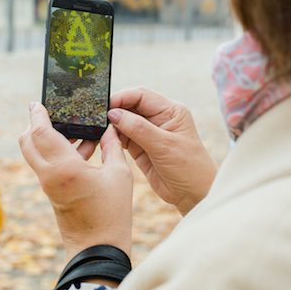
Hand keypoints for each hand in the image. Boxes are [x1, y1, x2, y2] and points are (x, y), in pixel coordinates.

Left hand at [19, 103, 133, 259]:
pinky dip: (56, 152)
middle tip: (51, 113)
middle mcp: (49, 174)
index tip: (37, 102)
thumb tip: (109, 128)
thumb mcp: (120, 175)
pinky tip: (83, 150)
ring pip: (34, 153)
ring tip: (77, 132)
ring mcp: (47, 184)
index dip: (37, 114)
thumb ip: (112, 146)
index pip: (40, 132)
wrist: (97, 249)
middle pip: (27, 141)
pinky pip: (46, 165)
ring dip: (48, 138)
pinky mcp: (51, 192)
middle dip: (35, 124)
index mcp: (64, 168)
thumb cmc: (112, 213)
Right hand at [108, 87, 216, 215]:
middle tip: (97, 117)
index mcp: (170, 111)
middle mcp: (159, 118)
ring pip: (124, 121)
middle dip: (114, 109)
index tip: (106, 105)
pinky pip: (122, 136)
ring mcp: (148, 132)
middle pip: (131, 105)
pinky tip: (104, 139)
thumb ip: (138, 128)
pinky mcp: (140, 147)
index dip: (122, 97)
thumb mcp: (164, 146)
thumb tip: (113, 113)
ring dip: (112, 124)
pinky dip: (113, 137)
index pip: (141, 95)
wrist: (193, 194)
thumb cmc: (188, 168)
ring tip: (98, 129)